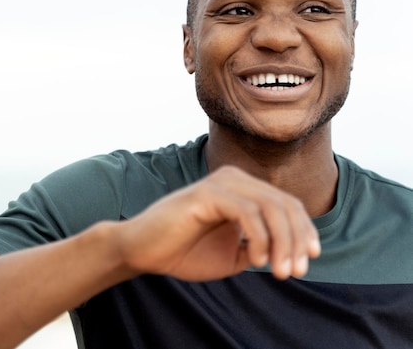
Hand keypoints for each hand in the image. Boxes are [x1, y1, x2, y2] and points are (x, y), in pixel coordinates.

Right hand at [116, 165, 320, 280]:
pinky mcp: (206, 193)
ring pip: (271, 206)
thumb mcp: (233, 254)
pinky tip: (254, 259)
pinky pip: (247, 211)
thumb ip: (261, 246)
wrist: (143, 252)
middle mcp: (234, 179)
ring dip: (283, 242)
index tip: (307, 261)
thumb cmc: (184, 251)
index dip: (304, 231)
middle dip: (296, 240)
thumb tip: (292, 249)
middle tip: (295, 272)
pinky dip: (259, 237)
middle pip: (284, 204)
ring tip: (280, 271)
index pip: (287, 204)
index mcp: (242, 190)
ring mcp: (220, 183)